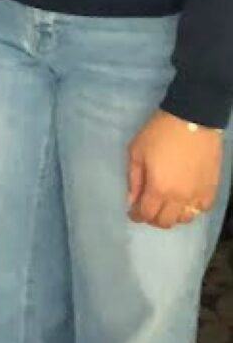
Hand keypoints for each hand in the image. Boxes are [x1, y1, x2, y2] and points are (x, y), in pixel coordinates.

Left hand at [126, 108, 221, 227]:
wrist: (192, 120)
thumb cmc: (159, 133)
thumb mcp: (136, 151)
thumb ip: (133, 178)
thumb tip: (131, 199)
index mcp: (159, 188)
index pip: (147, 214)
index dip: (136, 216)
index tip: (131, 212)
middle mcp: (179, 198)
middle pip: (166, 221)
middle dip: (152, 219)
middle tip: (146, 209)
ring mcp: (197, 195)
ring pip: (185, 219)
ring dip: (172, 216)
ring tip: (164, 205)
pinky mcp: (211, 189)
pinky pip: (201, 210)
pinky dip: (191, 209)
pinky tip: (184, 200)